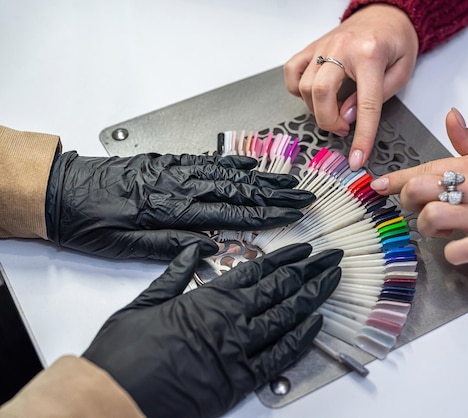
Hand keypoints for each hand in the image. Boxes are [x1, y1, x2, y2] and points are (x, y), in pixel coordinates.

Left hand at [45, 152, 315, 259]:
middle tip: (303, 195)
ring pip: (226, 174)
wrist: (60, 191)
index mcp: (172, 210)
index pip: (231, 214)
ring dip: (261, 178)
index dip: (266, 214)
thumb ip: (170, 245)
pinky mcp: (166, 162)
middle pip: (237, 190)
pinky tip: (247, 164)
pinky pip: (206, 161)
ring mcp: (175, 170)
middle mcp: (179, 186)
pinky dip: (230, 163)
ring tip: (287, 180)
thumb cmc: (89, 223)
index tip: (292, 213)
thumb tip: (209, 245)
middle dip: (275, 194)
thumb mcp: (125, 246)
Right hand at [83, 243, 341, 417]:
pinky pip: (280, 356)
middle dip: (311, 270)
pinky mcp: (240, 381)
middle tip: (331, 258)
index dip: (286, 258)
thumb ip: (176, 272)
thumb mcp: (146, 300)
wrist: (114, 396)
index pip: (258, 270)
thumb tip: (197, 249)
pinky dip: (301, 338)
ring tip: (332, 281)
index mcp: (208, 298)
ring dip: (314, 297)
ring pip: (288, 317)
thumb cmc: (124, 352)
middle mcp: (230, 320)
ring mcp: (239, 350)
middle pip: (281, 288)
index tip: (305, 249)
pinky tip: (316, 324)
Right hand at [284, 4, 417, 169]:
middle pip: (321, 92)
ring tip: (333, 110)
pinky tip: (314, 95)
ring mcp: (323, 46)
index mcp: (370, 55)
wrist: (386, 14)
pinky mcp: (312, 47)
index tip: (357, 158)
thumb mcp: (402, 71)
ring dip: (316, 108)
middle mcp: (342, 48)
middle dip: (328, 121)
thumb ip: (379, 98)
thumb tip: (348, 116)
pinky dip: (298, 90)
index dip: (361, 136)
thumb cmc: (396, 41)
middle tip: (342, 128)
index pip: (365, 104)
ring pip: (304, 85)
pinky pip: (292, 71)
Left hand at [370, 108, 467, 268]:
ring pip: (432, 219)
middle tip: (417, 207)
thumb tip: (452, 117)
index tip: (377, 185)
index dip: (395, 179)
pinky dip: (450, 253)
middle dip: (408, 200)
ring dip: (427, 228)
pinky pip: (456, 251)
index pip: (426, 168)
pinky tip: (458, 247)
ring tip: (439, 228)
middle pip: (420, 191)